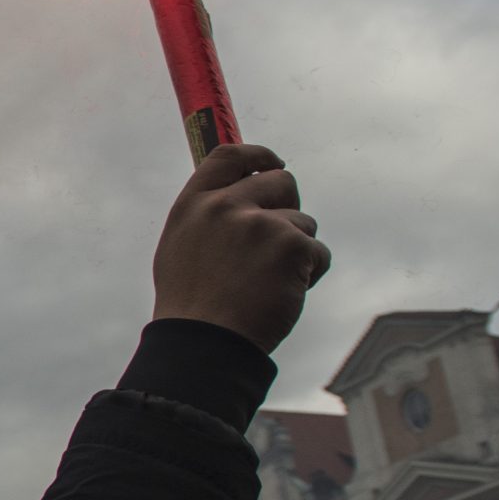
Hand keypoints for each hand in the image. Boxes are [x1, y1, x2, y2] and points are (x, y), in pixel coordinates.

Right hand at [149, 143, 330, 355]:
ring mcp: (259, 224)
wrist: (205, 344)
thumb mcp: (182, 248)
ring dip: (296, 250)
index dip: (258, 155)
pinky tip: (282, 294)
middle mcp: (225, 206)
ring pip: (303, 222)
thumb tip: (235, 193)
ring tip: (268, 283)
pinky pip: (317, 252)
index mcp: (194, 205)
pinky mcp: (291, 246)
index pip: (230, 156)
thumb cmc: (192, 305)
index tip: (274, 162)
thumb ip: (208, 216)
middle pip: (280, 181)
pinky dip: (309, 274)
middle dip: (288, 207)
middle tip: (279, 241)